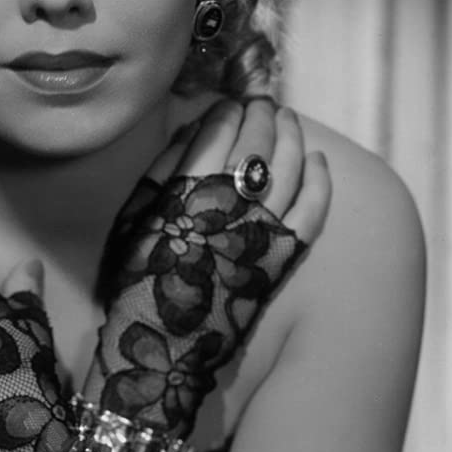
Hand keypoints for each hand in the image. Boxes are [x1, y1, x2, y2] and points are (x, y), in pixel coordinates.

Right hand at [83, 98, 330, 437]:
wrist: (163, 351)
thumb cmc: (136, 282)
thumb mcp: (131, 222)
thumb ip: (159, 174)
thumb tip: (190, 131)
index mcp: (186, 192)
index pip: (216, 135)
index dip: (227, 113)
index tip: (230, 102)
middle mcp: (229, 206)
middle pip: (256, 146)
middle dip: (261, 116)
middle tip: (263, 100)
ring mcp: (261, 233)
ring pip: (289, 170)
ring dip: (291, 138)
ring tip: (289, 118)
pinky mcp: (283, 260)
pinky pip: (312, 213)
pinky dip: (320, 184)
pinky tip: (319, 162)